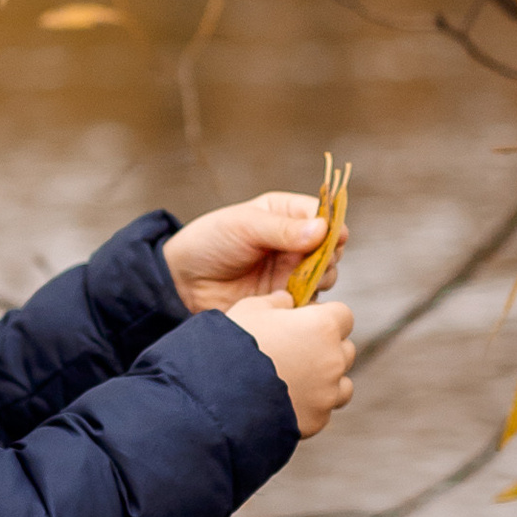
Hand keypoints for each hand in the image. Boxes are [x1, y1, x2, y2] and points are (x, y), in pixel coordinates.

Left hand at [165, 191, 331, 314]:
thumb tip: (322, 229)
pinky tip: (292, 301)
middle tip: (314, 264)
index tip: (333, 238)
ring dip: (321, 279)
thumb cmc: (208, 242)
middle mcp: (294, 242)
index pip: (323, 214)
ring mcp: (291, 271)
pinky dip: (309, 303)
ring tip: (298, 282)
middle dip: (329, 255)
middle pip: (331, 247)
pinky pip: (310, 302)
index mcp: (285, 213)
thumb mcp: (243, 226)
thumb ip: (281, 229)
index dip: (332, 226)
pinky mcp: (285, 299)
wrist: (182, 282)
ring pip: (326, 275)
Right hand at [229, 290, 355, 438]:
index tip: (303, 323)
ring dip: (326, 381)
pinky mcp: (317, 420)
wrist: (217, 396)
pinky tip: (284, 403)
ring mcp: (328, 393)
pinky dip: (310, 407)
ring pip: (342, 384)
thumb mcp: (249, 309)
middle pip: (345, 349)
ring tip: (295, 381)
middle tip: (295, 353)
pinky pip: (322, 410)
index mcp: (322, 326)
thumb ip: (275, 302)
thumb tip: (286, 301)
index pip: (343, 315)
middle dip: (326, 349)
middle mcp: (333, 359)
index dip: (324, 318)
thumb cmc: (231, 345)